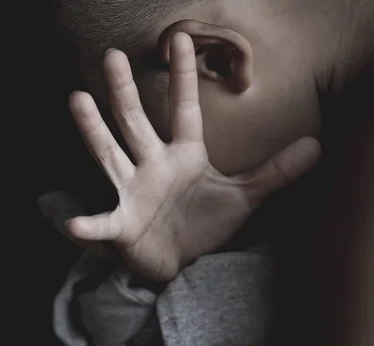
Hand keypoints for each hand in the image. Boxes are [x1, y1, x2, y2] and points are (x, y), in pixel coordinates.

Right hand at [65, 33, 320, 280]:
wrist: (181, 261)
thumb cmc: (204, 223)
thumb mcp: (242, 196)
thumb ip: (274, 172)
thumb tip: (316, 144)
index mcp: (183, 155)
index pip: (184, 110)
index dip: (184, 77)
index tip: (181, 39)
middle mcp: (152, 165)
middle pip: (135, 122)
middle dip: (124, 90)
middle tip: (112, 56)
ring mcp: (133, 192)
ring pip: (110, 155)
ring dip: (94, 131)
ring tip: (77, 100)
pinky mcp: (123, 224)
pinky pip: (104, 222)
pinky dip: (89, 224)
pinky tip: (73, 223)